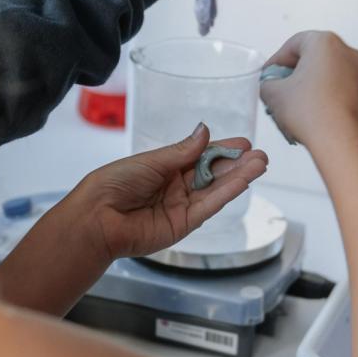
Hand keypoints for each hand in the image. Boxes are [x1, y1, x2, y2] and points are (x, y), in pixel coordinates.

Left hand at [65, 123, 268, 261]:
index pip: (199, 156)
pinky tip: (243, 182)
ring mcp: (180, 206)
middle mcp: (175, 187)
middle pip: (211, 173)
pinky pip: (208, 207)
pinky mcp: (183, 225)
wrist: (97, 218)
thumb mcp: (150, 161)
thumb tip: (205, 131)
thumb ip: (181, 152)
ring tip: (260, 164)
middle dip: (235, 164)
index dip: (220, 150)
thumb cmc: (113, 185)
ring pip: (214, 190)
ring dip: (238, 178)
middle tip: (259, 154)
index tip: (242, 143)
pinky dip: (226, 194)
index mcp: (164, 167)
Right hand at [259, 31, 357, 149]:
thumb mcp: (273, 94)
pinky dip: (326, 101)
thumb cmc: (315, 113)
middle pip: (313, 59)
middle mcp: (347, 54)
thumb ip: (267, 84)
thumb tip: (271, 87)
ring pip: (328, 76)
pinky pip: (340, 92)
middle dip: (294, 76)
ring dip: (310, 89)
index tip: (269, 74)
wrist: (343, 141)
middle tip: (280, 91)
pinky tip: (313, 118)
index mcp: (325, 43)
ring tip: (295, 110)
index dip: (276, 61)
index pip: (293, 44)